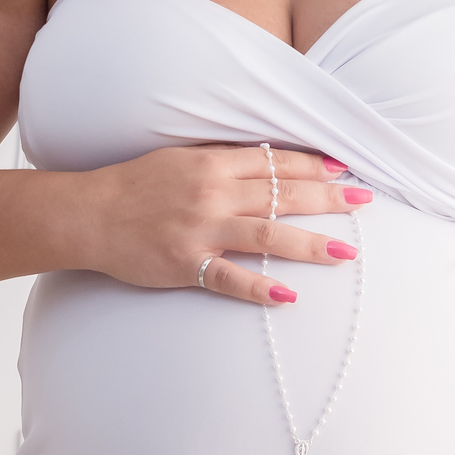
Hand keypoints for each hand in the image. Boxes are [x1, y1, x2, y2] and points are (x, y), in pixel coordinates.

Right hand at [81, 144, 371, 305]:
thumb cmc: (136, 185)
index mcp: (213, 162)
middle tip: (365, 202)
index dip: (314, 164)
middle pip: (282, 194)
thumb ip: (224, 161)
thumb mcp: (181, 158)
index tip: (346, 168)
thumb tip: (270, 161)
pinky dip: (259, 287)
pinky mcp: (185, 263)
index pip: (276, 162)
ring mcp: (201, 229)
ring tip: (346, 253)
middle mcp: (212, 193)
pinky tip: (288, 295)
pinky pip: (229, 278)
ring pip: (267, 235)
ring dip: (311, 244)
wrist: (90, 214)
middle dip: (329, 197)